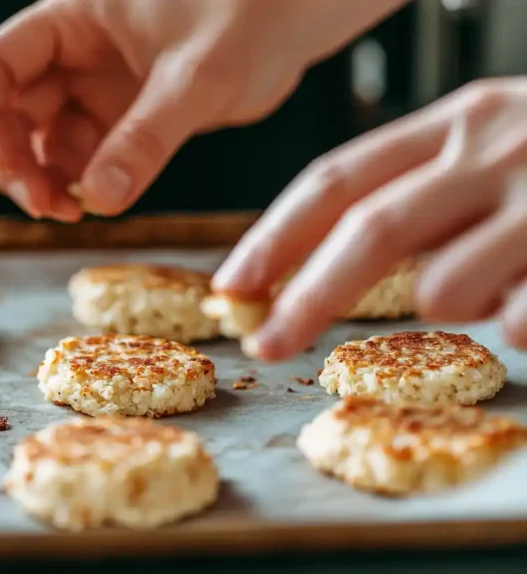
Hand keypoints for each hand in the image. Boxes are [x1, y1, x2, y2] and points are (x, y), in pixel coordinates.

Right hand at [0, 0, 408, 221]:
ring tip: (75, 213)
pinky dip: (87, 183)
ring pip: (47, 139)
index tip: (10, 174)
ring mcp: (100, 83)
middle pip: (11, 111)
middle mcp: (76, 50)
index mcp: (72, 16)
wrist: (305, 11)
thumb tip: (101, 199)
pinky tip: (103, 203)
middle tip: (48, 209)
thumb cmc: (255, 10)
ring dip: (49, 180)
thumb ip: (147, 136)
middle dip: (18, 163)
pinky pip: (90, 154)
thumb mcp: (197, 75)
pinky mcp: (129, 113)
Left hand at [212, 77, 526, 359]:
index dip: (274, 236)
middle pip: (369, 231)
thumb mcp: (490, 144)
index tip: (230, 284)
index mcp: (453, 124)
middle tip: (263, 345)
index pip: (338, 180)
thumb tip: (327, 265)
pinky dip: (510, 326)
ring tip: (486, 287)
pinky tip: (526, 305)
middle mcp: (489, 152)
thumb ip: (416, 191)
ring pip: (442, 288)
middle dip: (306, 299)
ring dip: (445, 306)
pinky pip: (515, 318)